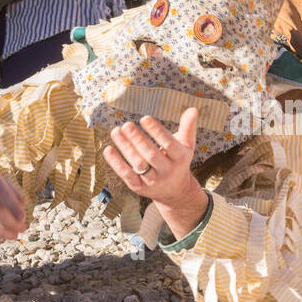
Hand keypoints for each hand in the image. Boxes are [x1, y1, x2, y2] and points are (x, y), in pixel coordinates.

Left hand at [103, 108, 208, 239]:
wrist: (176, 192)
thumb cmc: (178, 161)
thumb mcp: (186, 146)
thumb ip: (188, 127)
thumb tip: (193, 109)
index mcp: (180, 158)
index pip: (169, 144)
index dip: (157, 131)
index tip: (144, 118)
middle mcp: (167, 171)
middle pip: (151, 155)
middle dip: (138, 140)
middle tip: (126, 125)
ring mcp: (153, 181)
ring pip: (138, 165)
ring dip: (126, 148)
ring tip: (116, 131)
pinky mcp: (139, 188)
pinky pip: (127, 176)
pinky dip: (117, 164)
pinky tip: (108, 150)